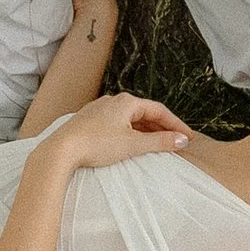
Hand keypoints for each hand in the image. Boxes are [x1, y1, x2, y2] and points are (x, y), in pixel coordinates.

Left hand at [46, 90, 192, 171]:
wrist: (61, 149)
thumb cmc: (96, 144)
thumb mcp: (132, 145)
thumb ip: (159, 142)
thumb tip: (181, 140)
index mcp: (127, 102)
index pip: (159, 110)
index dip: (175, 124)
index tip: (188, 137)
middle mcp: (113, 101)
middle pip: (145, 112)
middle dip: (161, 127)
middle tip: (176, 141)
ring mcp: (99, 110)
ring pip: (130, 118)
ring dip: (145, 130)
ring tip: (157, 143)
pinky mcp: (89, 121)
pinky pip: (117, 123)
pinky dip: (130, 132)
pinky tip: (131, 143)